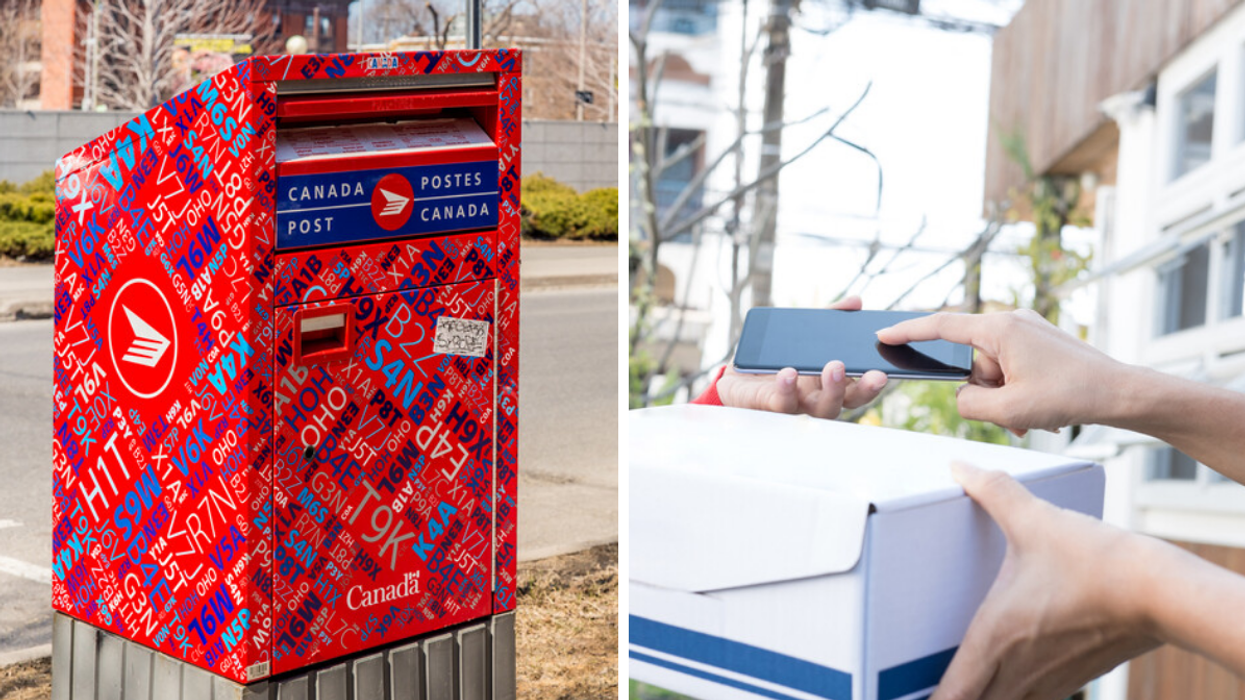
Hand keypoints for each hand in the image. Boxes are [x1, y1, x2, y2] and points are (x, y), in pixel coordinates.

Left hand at [717, 297, 888, 418]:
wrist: (736, 374)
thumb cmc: (774, 358)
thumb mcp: (801, 331)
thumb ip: (828, 318)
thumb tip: (856, 301)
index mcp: (830, 383)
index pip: (859, 386)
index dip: (873, 382)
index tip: (884, 370)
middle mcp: (818, 398)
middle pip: (848, 401)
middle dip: (863, 389)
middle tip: (873, 374)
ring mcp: (797, 405)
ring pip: (821, 407)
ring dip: (831, 389)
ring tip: (834, 366)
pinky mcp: (771, 405)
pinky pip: (783, 401)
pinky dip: (788, 387)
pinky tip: (789, 372)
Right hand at [876, 309, 1128, 434]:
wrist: (1122, 393)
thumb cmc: (1073, 395)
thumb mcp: (1009, 409)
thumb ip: (969, 405)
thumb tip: (963, 397)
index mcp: (1000, 328)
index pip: (941, 326)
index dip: (908, 332)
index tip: (884, 335)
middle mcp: (1011, 321)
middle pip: (971, 361)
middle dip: (984, 392)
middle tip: (1010, 414)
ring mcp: (1027, 330)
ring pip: (992, 370)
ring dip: (1004, 397)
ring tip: (1030, 416)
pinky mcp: (1039, 342)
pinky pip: (1010, 367)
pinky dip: (1016, 390)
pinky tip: (1037, 408)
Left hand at [931, 462, 1162, 699]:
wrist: (1163, 593)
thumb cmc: (1097, 562)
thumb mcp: (1035, 519)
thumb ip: (993, 491)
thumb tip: (960, 466)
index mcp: (996, 637)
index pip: (952, 693)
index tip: (904, 696)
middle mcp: (1018, 668)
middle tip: (923, 690)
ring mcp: (1050, 679)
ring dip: (983, 697)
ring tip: (963, 684)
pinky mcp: (1075, 676)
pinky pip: (1033, 697)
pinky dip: (1013, 693)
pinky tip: (1008, 677)